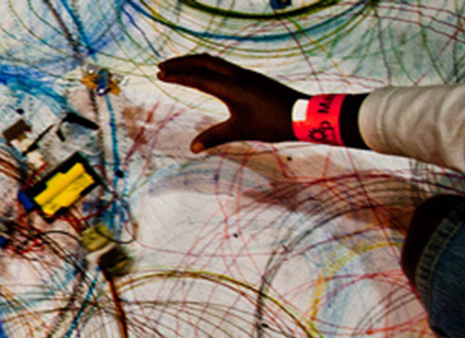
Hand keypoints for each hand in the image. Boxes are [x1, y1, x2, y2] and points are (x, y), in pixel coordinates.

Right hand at [157, 54, 305, 151]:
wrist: (304, 114)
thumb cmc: (273, 123)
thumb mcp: (241, 131)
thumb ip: (215, 137)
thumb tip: (192, 148)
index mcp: (231, 87)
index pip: (198, 77)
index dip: (177, 76)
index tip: (160, 74)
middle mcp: (237, 76)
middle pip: (203, 61)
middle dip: (181, 63)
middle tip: (162, 66)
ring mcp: (246, 75)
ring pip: (215, 61)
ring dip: (195, 62)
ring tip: (180, 67)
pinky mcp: (252, 78)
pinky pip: (224, 66)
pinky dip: (209, 65)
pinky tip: (207, 73)